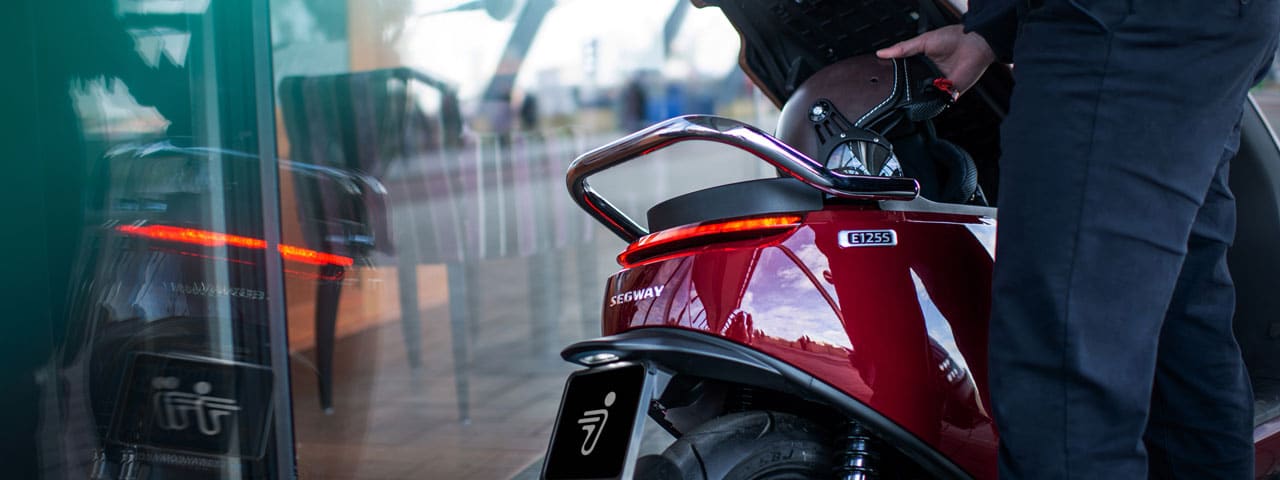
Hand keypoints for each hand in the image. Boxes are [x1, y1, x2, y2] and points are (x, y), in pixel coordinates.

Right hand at [876, 25, 996, 96]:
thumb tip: (882, 53)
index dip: (894, 79)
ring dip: (917, 98)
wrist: (974, 44)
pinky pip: (937, 102)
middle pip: (911, 89)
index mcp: (920, 64)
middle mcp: (928, 76)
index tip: (882, 82)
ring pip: (922, 98)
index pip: (903, 75)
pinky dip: (931, 102)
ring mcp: (938, 86)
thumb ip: (903, 49)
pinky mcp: (949, 93)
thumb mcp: (922, 41)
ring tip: (909, 97)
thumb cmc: (952, 38)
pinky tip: (926, 97)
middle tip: (893, 94)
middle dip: (904, 92)